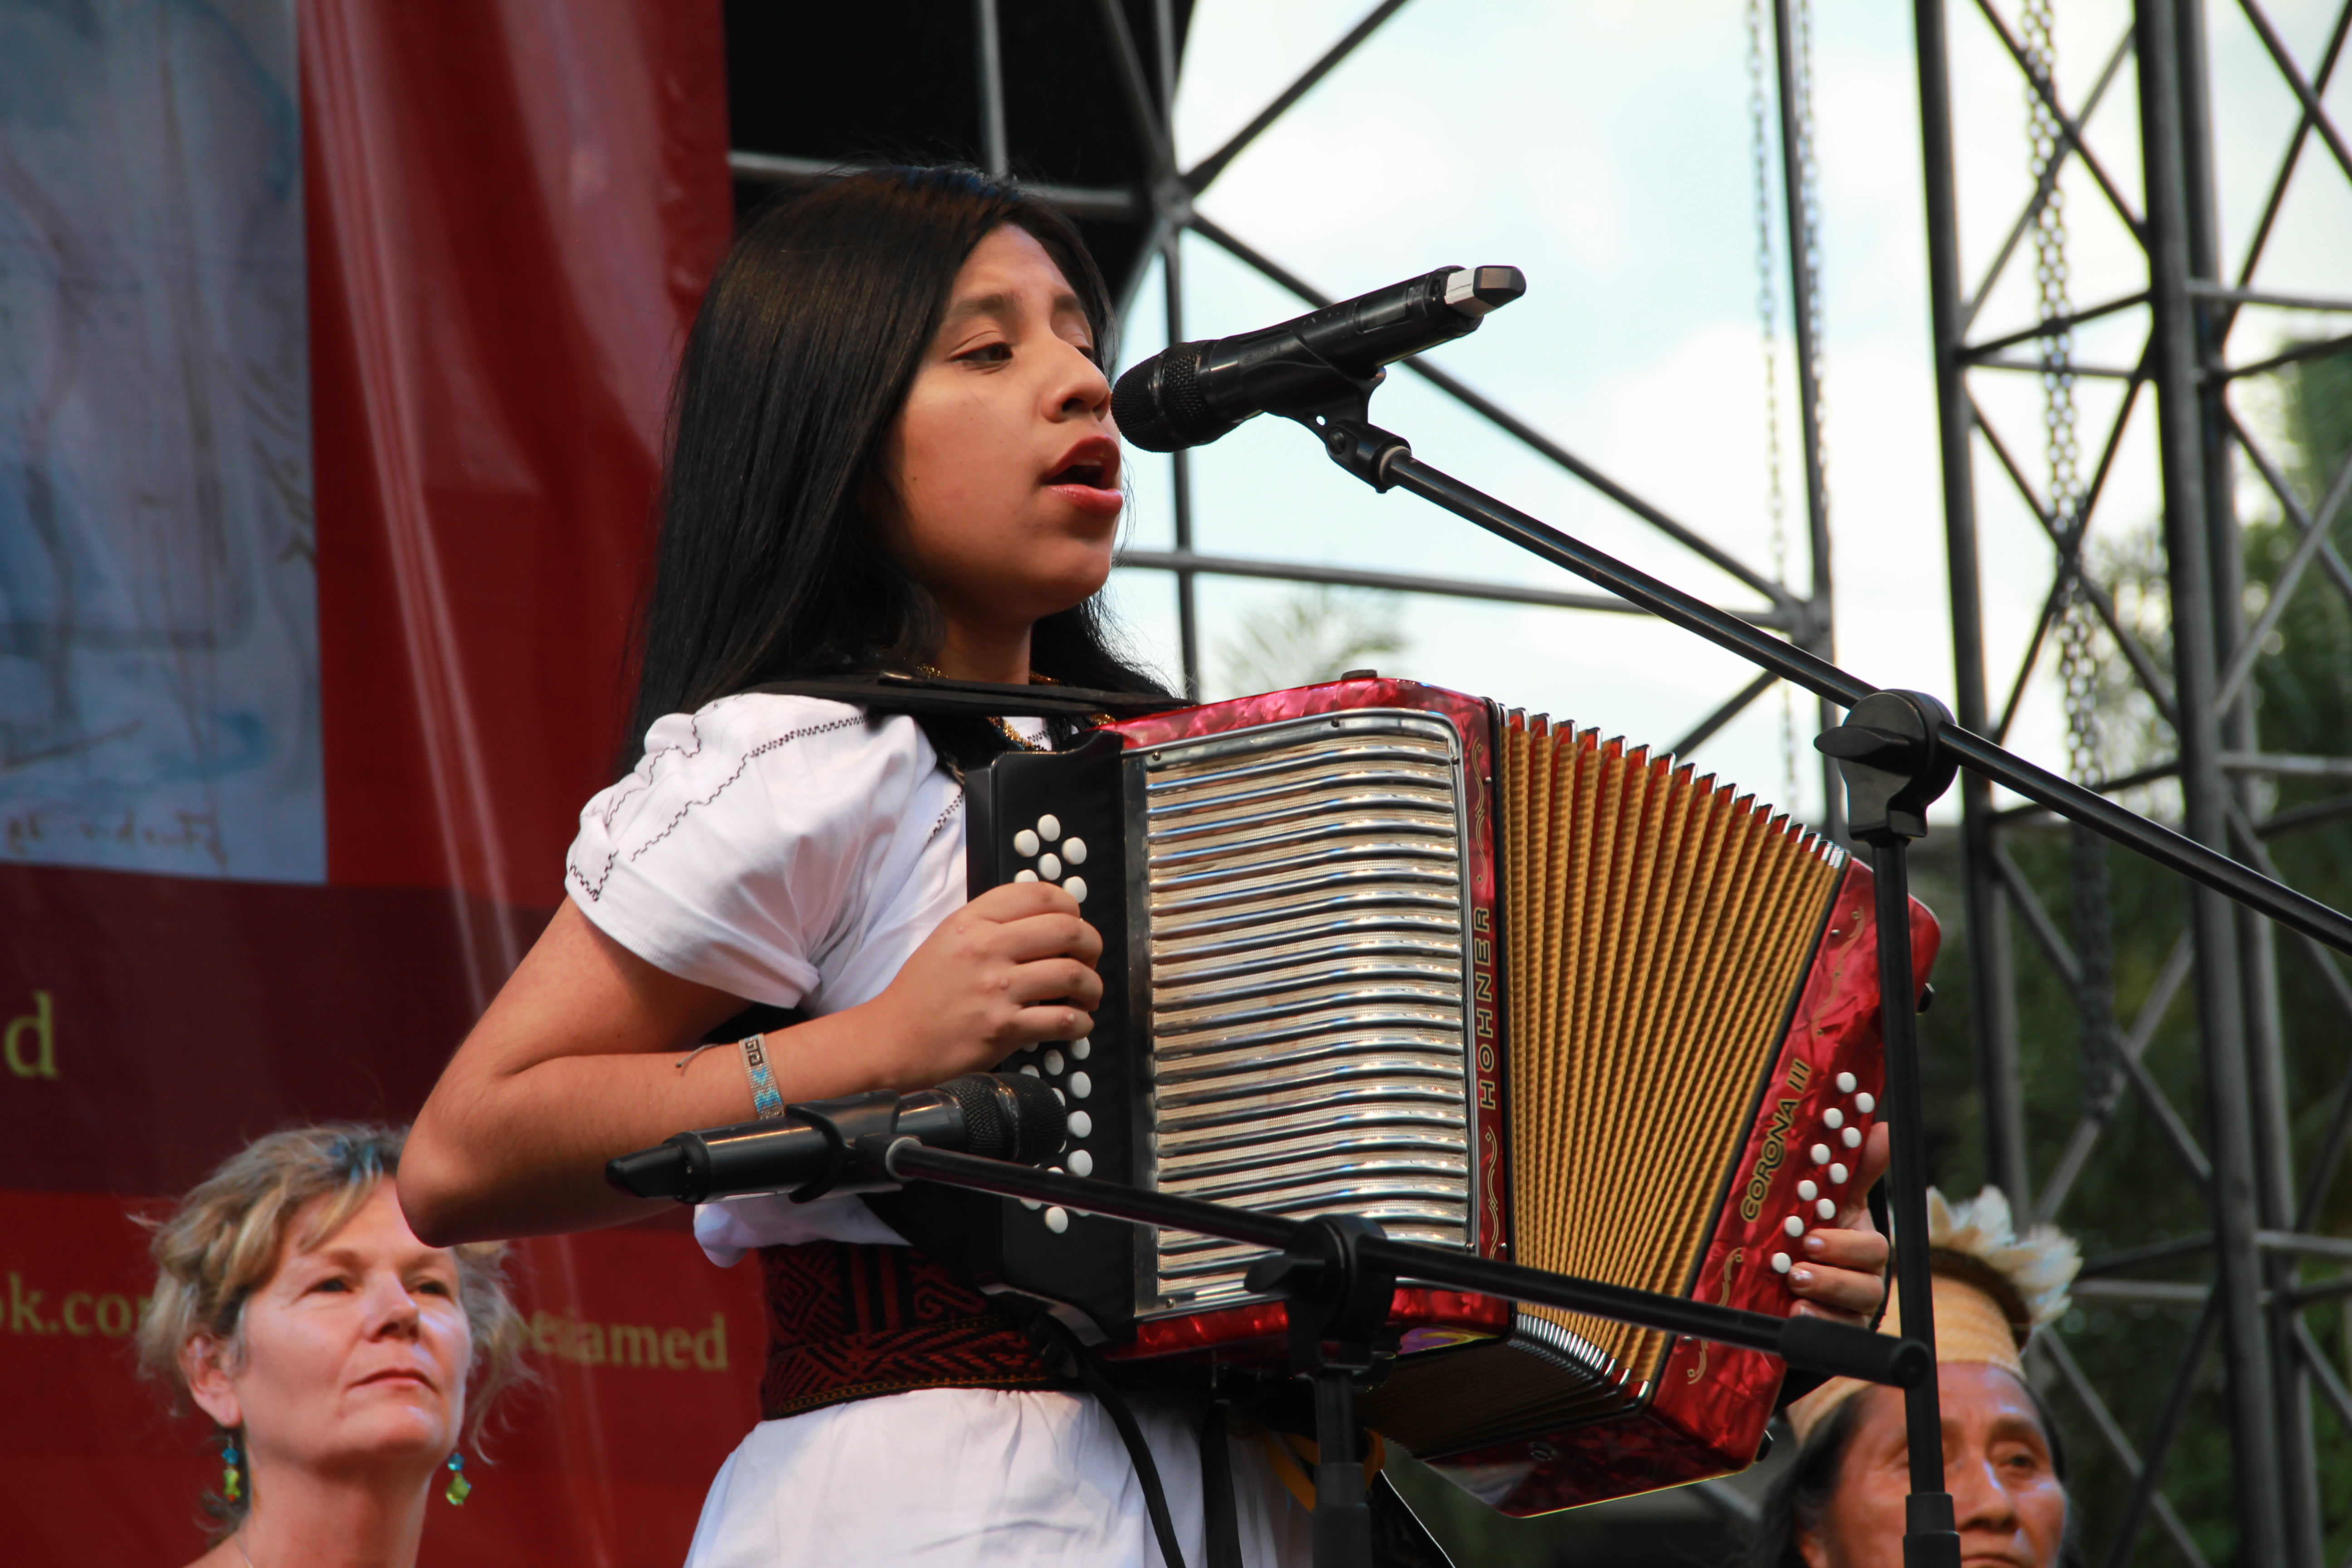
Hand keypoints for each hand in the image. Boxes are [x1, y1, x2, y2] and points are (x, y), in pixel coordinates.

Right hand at [861, 881, 1101, 1087]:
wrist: (894, 1039)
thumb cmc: (923, 991)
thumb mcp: (949, 937)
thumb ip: (993, 921)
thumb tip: (1048, 918)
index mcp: (973, 921)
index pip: (1041, 895)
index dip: (1071, 907)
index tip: (1075, 922)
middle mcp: (986, 949)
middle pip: (1068, 931)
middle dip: (1092, 945)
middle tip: (1090, 959)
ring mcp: (996, 990)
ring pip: (1073, 975)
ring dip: (1092, 987)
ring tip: (1088, 995)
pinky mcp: (1003, 1029)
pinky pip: (1063, 1020)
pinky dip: (1080, 1023)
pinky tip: (1077, 1023)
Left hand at [1786, 1122, 1890, 1323]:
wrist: (1798, 1283)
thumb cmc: (1819, 1232)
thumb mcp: (1832, 1202)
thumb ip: (1856, 1171)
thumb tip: (1883, 1129)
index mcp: (1862, 1247)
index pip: (1870, 1247)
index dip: (1845, 1242)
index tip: (1814, 1232)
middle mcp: (1864, 1279)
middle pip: (1866, 1282)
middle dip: (1833, 1269)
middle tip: (1800, 1255)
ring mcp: (1853, 1309)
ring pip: (1854, 1307)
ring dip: (1824, 1292)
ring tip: (1794, 1281)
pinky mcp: (1838, 1333)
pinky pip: (1837, 1335)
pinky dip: (1817, 1324)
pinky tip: (1794, 1314)